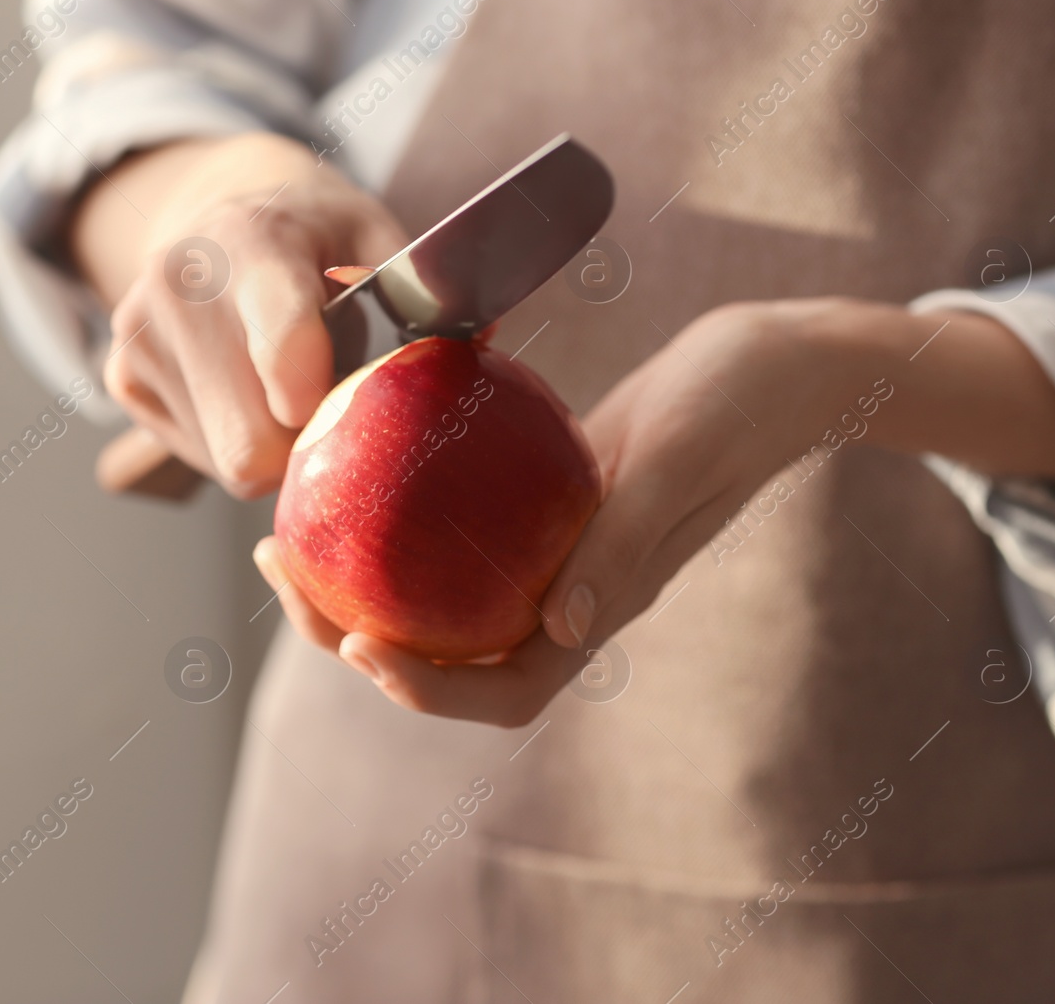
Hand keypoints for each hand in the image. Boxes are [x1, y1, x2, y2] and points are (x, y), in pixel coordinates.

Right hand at [72, 133, 407, 497]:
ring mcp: (138, 333)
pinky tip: (247, 390)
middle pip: (251, 441)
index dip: (311, 393)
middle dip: (304, 445)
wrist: (223, 216)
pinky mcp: (122, 376)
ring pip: (228, 461)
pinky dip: (235, 441)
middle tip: (332, 403)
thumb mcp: (382, 242)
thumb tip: (483, 348)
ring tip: (286, 384)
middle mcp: (178, 283)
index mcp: (254, 241)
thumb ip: (428, 294)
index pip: (280, 335)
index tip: (327, 409)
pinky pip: (199, 459)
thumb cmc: (323, 240)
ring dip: (273, 444)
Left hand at [254, 301, 824, 724]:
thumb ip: (624, 545)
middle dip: (353, 633)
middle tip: (279, 567)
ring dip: (360, 580)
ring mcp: (552, 552)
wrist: (775, 363)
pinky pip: (456, 525)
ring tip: (290, 532)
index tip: (357, 647)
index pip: (503, 688)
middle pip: (447, 651)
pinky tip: (349, 465)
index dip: (425, 690)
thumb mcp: (677, 461)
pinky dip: (398, 516)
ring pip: (440, 593)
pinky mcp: (541, 504)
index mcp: (601, 608)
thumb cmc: (741, 404)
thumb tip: (564, 628)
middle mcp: (568, 593)